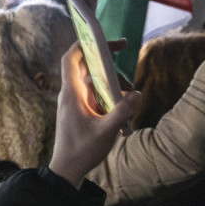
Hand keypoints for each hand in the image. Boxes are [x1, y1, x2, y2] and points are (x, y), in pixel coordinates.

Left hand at [48, 44, 144, 186]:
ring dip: (111, 78)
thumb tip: (137, 93)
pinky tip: (124, 102)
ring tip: (130, 91)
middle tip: (124, 47)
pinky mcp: (81, 109)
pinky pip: (96, 92)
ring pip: (93, 79)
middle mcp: (71, 94)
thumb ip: (122, 112)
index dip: (83, 43)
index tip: (101, 36)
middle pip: (85, 64)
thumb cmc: (82, 151)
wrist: (67, 169)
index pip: (71, 59)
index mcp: (71, 94)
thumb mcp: (106, 132)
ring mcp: (76, 101)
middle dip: (103, 54)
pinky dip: (109, 92)